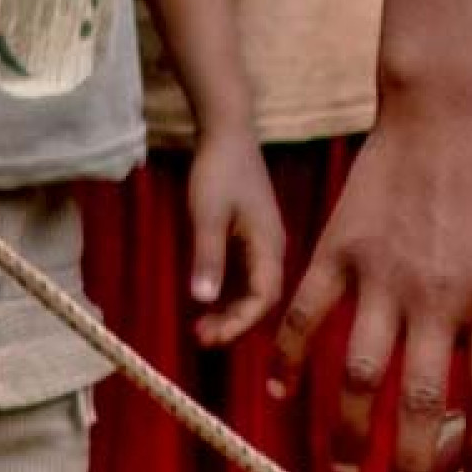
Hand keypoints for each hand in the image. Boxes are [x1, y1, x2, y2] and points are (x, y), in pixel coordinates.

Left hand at [186, 126, 286, 348]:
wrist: (227, 133)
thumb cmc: (219, 170)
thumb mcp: (207, 214)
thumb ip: (208, 257)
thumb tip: (204, 301)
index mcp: (270, 245)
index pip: (263, 298)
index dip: (239, 323)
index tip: (210, 338)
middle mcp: (272, 249)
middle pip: (260, 299)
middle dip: (233, 323)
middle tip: (200, 338)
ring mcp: (262, 242)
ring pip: (252, 289)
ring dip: (228, 311)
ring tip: (199, 327)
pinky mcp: (251, 236)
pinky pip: (244, 275)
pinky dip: (227, 293)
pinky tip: (205, 301)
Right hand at [266, 102, 471, 471]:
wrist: (446, 109)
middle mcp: (439, 298)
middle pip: (422, 404)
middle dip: (411, 469)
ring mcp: (383, 276)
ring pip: (359, 375)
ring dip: (350, 432)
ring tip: (347, 470)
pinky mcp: (339, 252)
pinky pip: (305, 316)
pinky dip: (287, 358)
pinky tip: (281, 393)